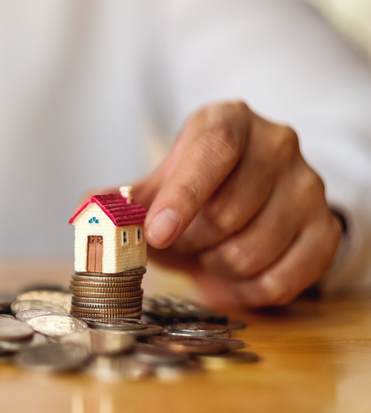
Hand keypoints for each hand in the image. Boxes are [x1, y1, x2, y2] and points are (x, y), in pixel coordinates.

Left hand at [83, 101, 342, 307]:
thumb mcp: (159, 184)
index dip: (183, 196)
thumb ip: (122, 199)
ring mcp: (309, 187)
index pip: (214, 150)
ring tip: (210, 251)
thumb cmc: (198, 189)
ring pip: (250, 252)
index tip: (156, 233)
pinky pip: (281, 282)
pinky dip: (246, 290)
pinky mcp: (325, 229)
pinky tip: (235, 274)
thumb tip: (87, 208)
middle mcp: (278, 145)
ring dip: (215, 266)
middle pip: (227, 212)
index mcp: (231, 121)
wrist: (255, 197)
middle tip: (179, 240)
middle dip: (189, 241)